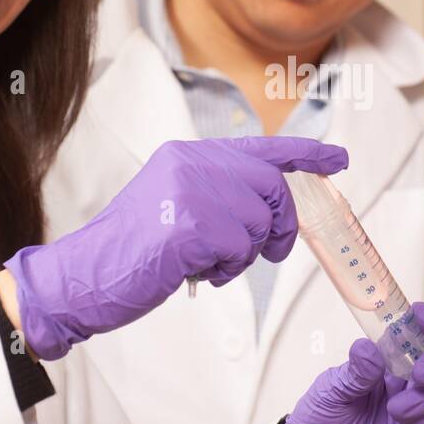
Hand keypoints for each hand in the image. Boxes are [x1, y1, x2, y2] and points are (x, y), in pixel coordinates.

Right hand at [4, 136, 347, 359]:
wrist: (84, 276)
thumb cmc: (134, 251)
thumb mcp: (176, 203)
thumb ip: (219, 193)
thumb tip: (273, 204)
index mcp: (190, 155)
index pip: (262, 147)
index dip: (306, 154)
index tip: (338, 160)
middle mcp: (192, 163)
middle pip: (271, 187)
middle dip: (282, 224)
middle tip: (273, 252)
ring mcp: (190, 192)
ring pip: (258, 223)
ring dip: (244, 255)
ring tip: (208, 263)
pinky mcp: (189, 226)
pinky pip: (239, 250)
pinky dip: (226, 270)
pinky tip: (197, 273)